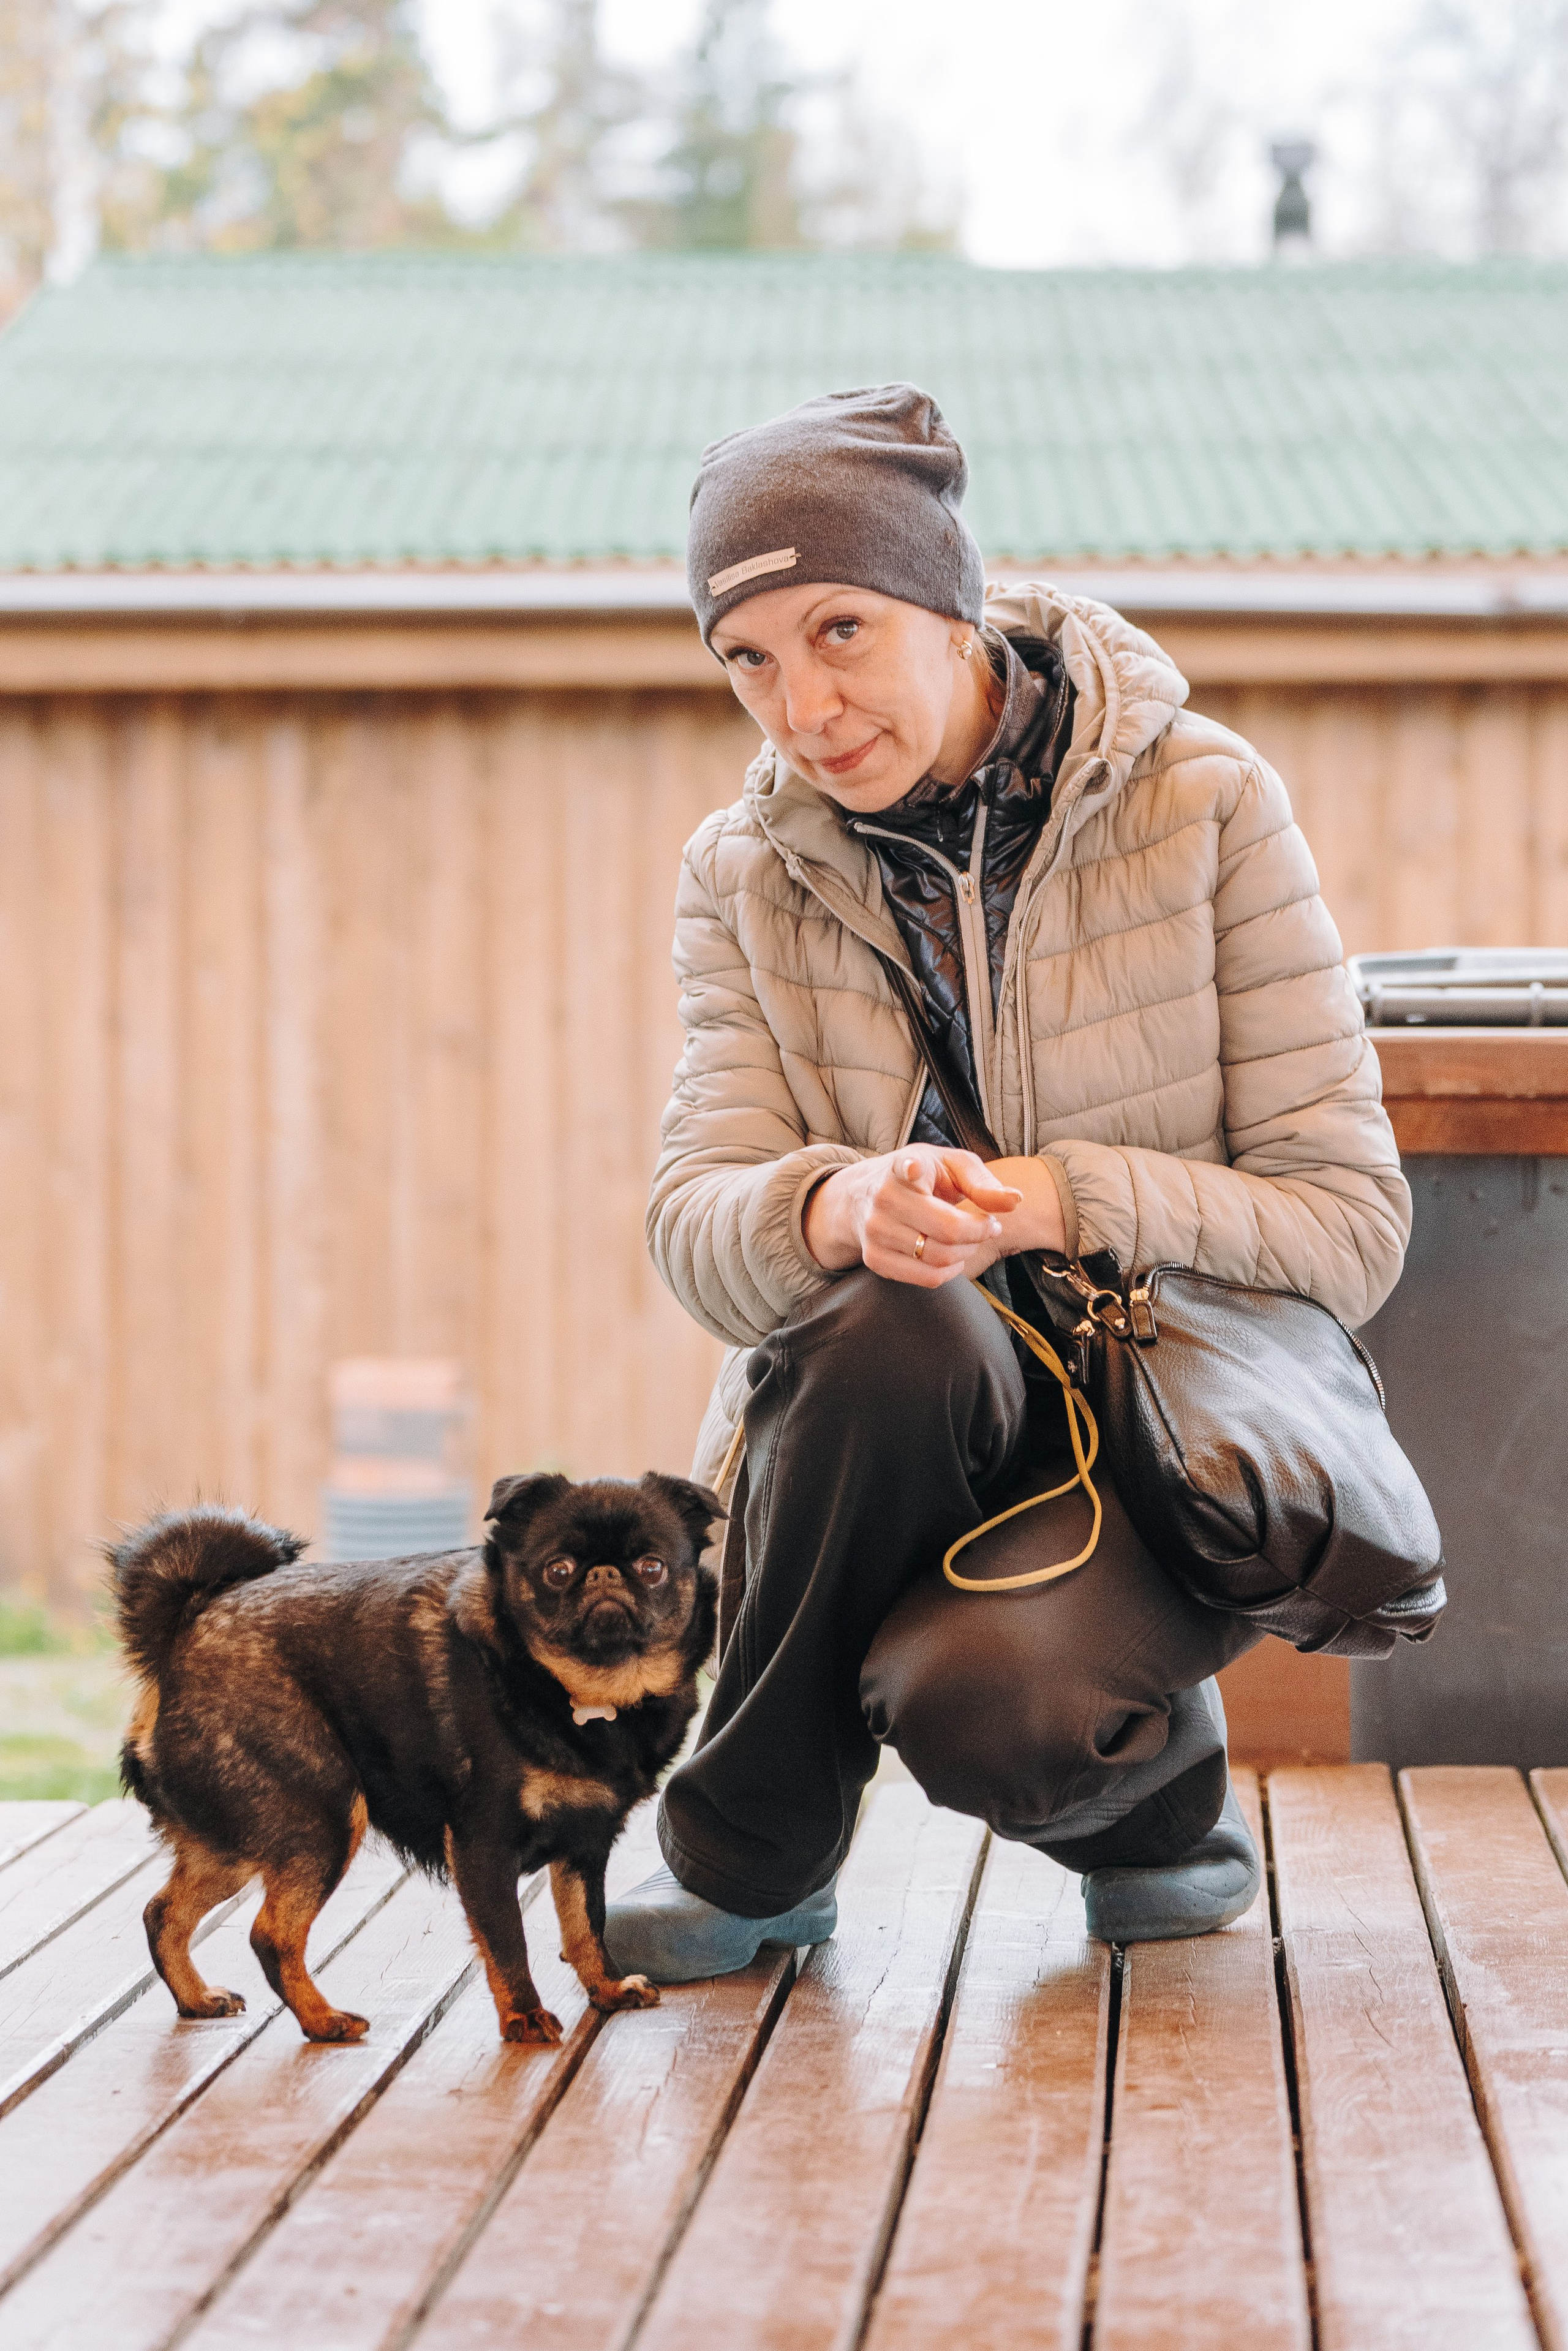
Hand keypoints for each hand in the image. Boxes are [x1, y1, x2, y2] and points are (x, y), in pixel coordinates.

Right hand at [803, 1146, 1042, 1287]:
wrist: (866, 1195)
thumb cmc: (922, 1177)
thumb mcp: (952, 1167)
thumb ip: (983, 1183)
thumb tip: (1016, 1200)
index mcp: (902, 1167)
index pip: (903, 1168)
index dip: (909, 1169)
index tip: (912, 1169)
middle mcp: (883, 1199)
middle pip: (947, 1230)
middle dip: (980, 1232)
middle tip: (988, 1225)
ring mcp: (875, 1232)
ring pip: (938, 1258)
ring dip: (967, 1252)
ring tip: (969, 1238)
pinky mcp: (874, 1259)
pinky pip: (926, 1278)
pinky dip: (950, 1272)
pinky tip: (952, 1256)